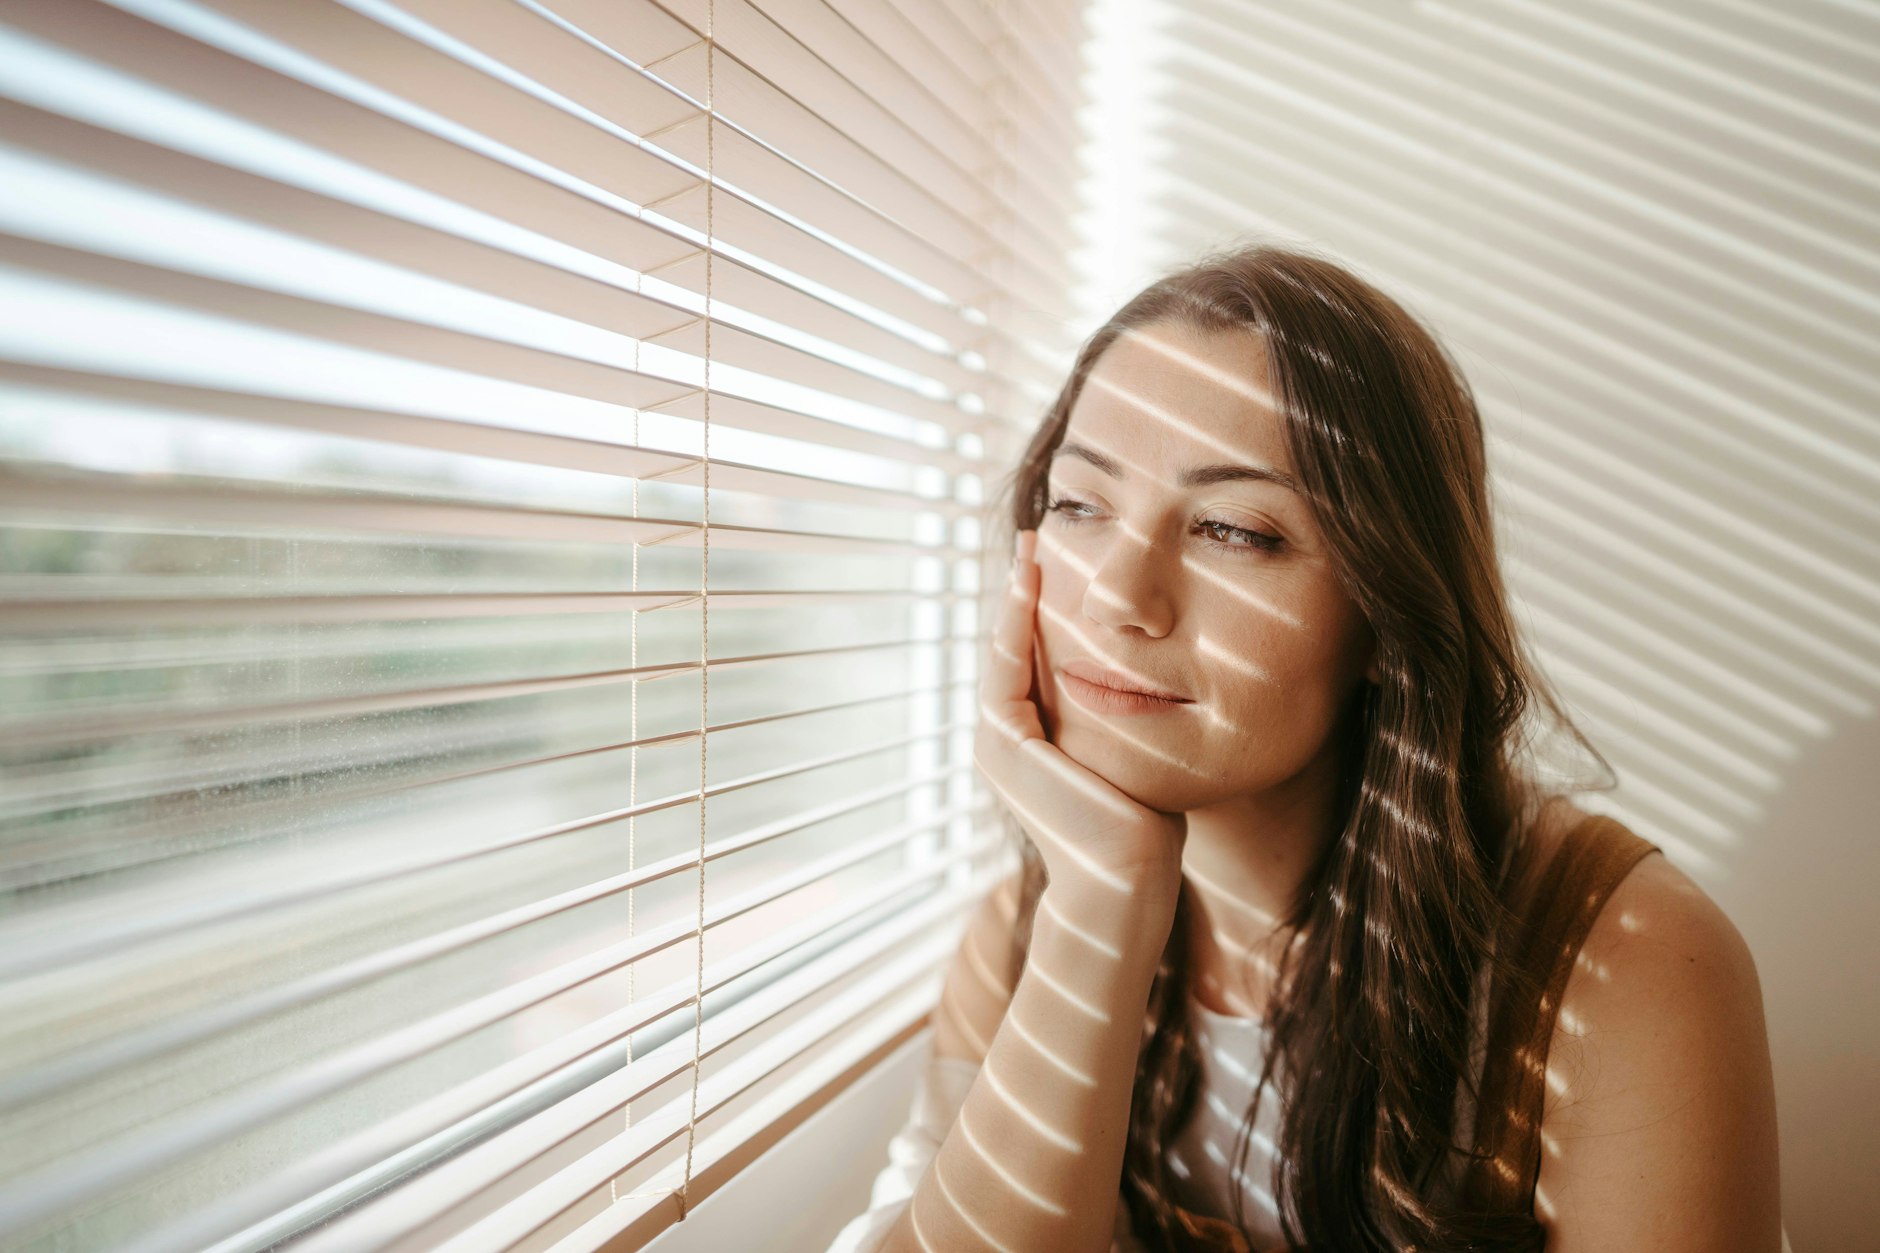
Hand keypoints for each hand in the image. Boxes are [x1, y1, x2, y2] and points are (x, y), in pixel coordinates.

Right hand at [973, 530, 1187, 892]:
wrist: (1130, 886)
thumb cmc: (1148, 831)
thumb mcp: (1136, 753)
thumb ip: (1131, 713)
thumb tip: (1167, 671)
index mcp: (1033, 741)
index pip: (1033, 657)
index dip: (1042, 608)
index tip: (1060, 558)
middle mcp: (1005, 741)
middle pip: (1012, 649)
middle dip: (1023, 592)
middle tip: (1036, 537)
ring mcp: (999, 746)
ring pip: (1002, 655)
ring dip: (1013, 600)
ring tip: (1031, 551)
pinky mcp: (1006, 748)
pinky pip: (1005, 672)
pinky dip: (1014, 628)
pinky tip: (1031, 588)